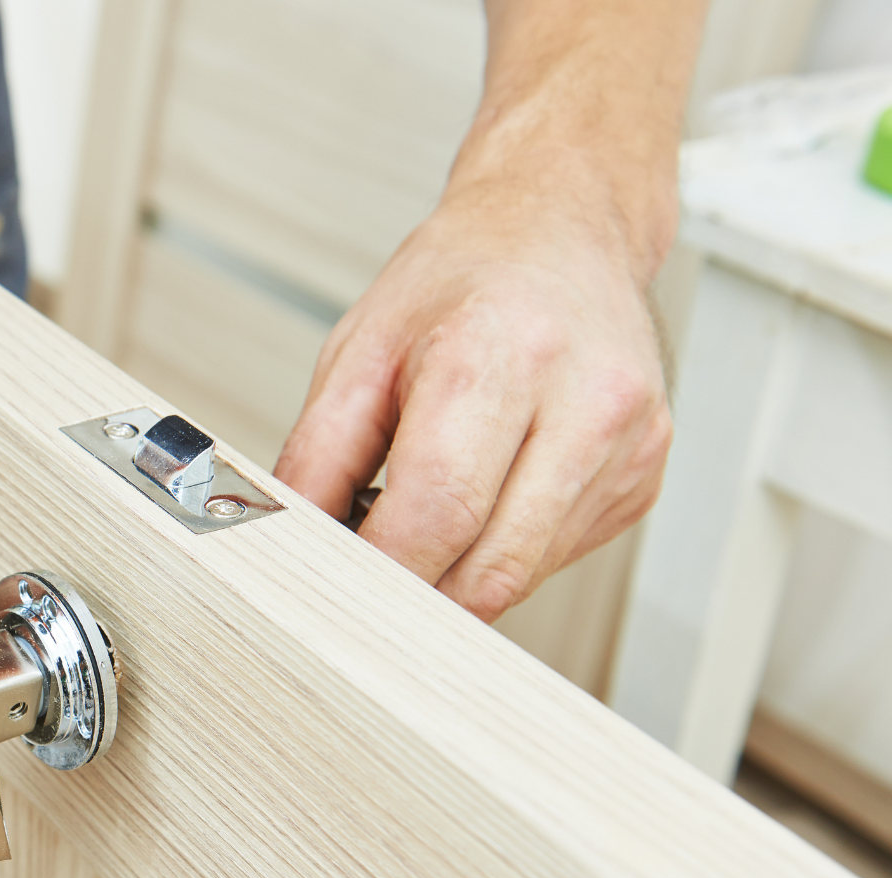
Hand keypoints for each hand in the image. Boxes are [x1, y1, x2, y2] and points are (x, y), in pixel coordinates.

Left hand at [272, 184, 673, 620]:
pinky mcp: (643, 478)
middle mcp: (585, 401)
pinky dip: (500, 552)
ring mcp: (627, 445)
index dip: (376, 572)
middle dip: (411, 594)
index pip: (437, 515)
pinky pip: (553, 558)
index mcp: (501, 356)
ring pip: (521, 577)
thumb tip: (288, 545)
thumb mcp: (357, 353)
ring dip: (454, 577)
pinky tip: (484, 497)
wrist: (561, 229)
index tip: (331, 589)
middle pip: (487, 568)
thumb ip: (315, 459)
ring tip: (419, 521)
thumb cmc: (460, 283)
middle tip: (360, 582)